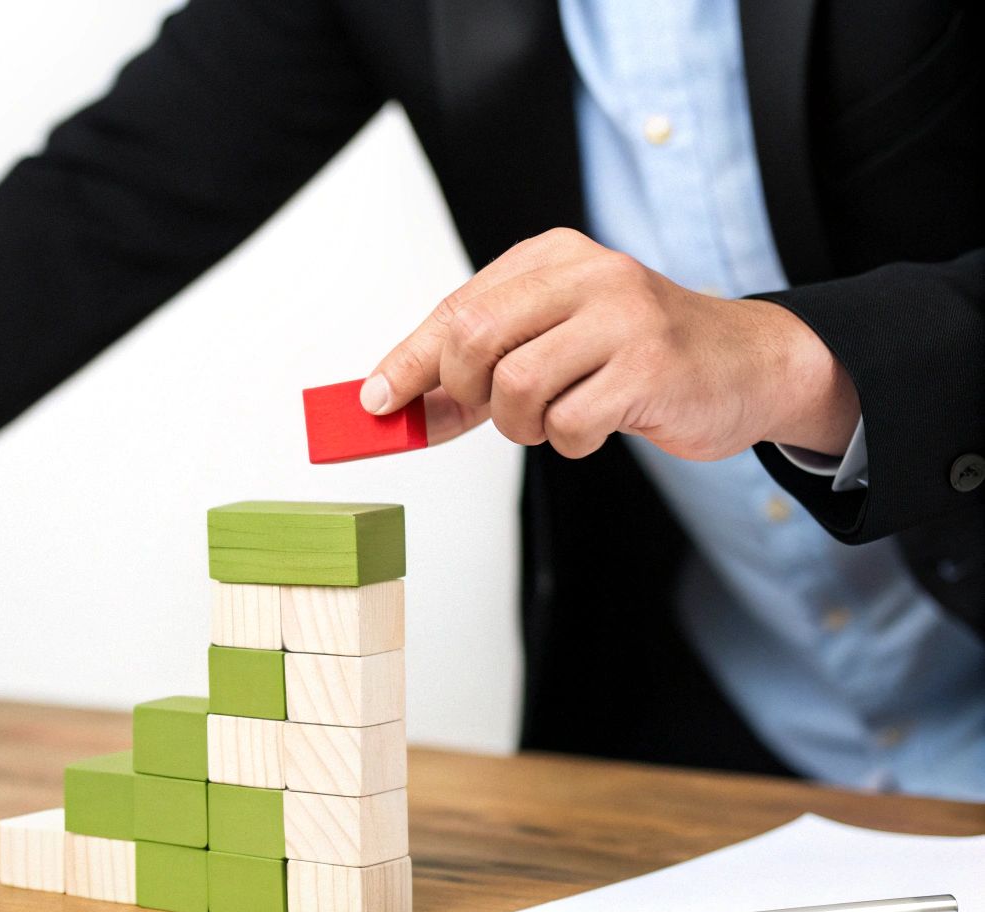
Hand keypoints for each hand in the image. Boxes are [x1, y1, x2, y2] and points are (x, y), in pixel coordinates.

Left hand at [361, 228, 858, 460]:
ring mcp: (624, 316)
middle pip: (473, 338)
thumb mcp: (555, 343)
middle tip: (486, 411)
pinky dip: (568, 441)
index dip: (407, 361)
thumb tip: (397, 408)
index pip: (456, 307)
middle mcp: (588, 273)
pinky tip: (596, 424)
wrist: (751, 365)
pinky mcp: (651, 366)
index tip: (375, 402)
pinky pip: (569, 423)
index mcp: (554, 256)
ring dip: (521, 424)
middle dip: (464, 393)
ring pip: (515, 385)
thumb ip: (480, 369)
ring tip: (554, 418)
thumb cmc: (640, 356)